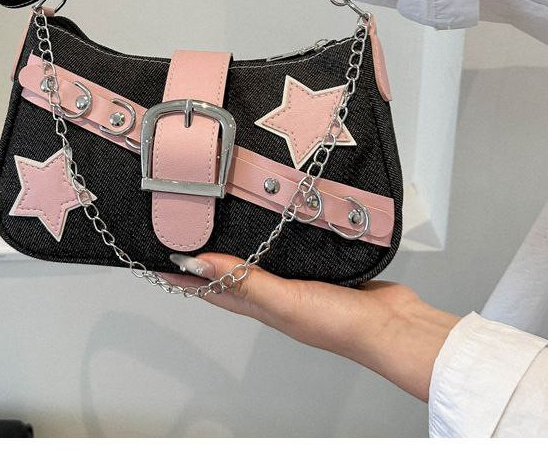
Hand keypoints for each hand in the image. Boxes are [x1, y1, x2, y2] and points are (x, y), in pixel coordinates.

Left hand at [165, 253, 459, 401]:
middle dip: (204, 257)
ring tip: (221, 223)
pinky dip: (274, 239)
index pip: (209, 288)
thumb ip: (244, 281)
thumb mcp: (285, 301)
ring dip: (238, 245)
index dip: (182, 276)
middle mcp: (275, 294)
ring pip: (258, 260)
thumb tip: (198, 265)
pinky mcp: (318, 267)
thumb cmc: (340, 323)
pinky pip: (287, 250)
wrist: (392, 325)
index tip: (155, 260)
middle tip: (185, 232)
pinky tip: (275, 224)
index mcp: (261, 305)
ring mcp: (297, 281)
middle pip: (229, 273)